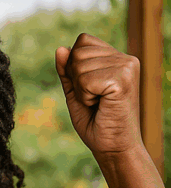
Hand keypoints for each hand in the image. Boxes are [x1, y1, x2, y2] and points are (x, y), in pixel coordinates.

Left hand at [55, 34, 142, 160]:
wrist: (112, 146)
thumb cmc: (95, 122)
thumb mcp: (75, 93)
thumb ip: (67, 71)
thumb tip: (60, 49)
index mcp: (116, 58)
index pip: (82, 41)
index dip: (73, 66)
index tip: (88, 88)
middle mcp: (126, 58)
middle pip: (78, 51)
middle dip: (75, 79)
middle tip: (93, 98)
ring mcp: (127, 66)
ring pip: (79, 66)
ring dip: (81, 90)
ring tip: (98, 102)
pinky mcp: (123, 80)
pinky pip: (85, 80)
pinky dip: (86, 96)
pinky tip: (101, 105)